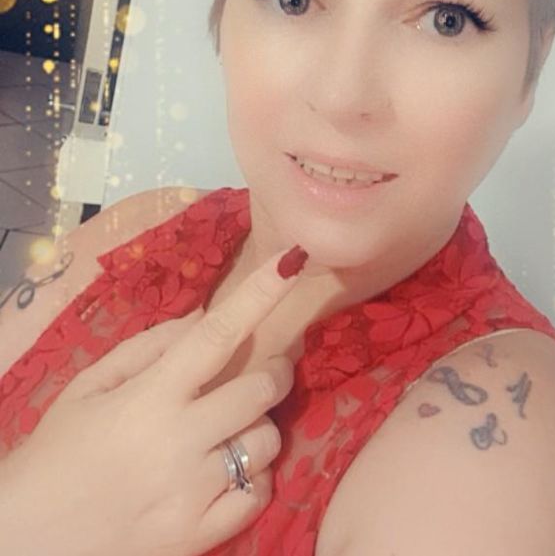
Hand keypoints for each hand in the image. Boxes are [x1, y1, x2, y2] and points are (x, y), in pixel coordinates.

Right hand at [1, 245, 308, 555]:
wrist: (27, 542)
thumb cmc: (57, 453)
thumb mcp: (89, 387)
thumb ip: (149, 348)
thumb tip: (204, 317)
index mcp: (149, 398)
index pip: (216, 335)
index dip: (259, 295)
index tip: (290, 262)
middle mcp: (178, 442)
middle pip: (261, 389)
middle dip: (272, 373)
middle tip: (259, 374)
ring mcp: (193, 494)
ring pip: (267, 442)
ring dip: (258, 428)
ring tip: (228, 432)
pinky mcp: (200, 537)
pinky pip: (258, 495)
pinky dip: (252, 479)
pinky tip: (224, 474)